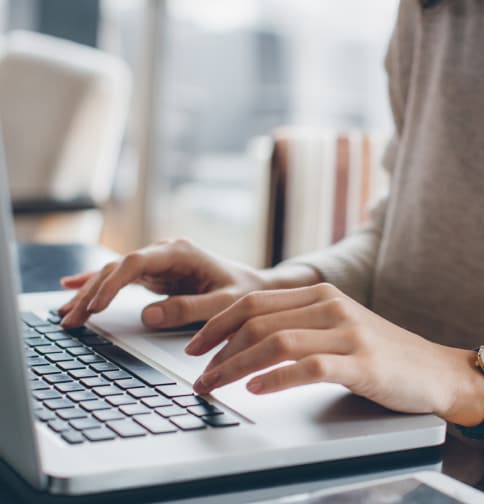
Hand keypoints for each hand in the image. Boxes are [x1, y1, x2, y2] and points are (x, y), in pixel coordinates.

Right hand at [59, 239, 318, 329]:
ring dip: (89, 293)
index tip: (95, 305)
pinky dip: (97, 285)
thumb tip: (148, 316)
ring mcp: (158, 262)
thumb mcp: (224, 304)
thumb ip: (190, 309)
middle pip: (118, 268)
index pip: (136, 262)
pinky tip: (71, 288)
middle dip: (91, 293)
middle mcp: (164, 252)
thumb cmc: (245, 294)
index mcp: (180, 252)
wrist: (257, 288)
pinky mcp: (156, 275)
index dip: (112, 282)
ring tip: (65, 315)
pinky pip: (120, 279)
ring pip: (114, 273)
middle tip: (70, 319)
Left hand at [186, 283, 483, 423]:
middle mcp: (331, 306)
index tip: (195, 347)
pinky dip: (276, 378)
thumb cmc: (381, 354)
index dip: (217, 324)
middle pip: (257, 319)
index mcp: (321, 295)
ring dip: (236, 366)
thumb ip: (299, 325)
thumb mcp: (338, 328)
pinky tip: (256, 389)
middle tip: (198, 374)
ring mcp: (348, 333)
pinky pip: (309, 367)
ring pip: (276, 342)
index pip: (254, 301)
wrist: (434, 371)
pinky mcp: (362, 363)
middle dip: (217, 348)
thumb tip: (245, 342)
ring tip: (214, 385)